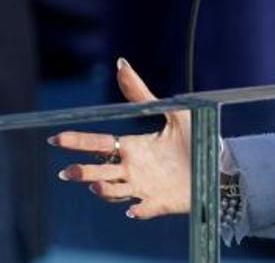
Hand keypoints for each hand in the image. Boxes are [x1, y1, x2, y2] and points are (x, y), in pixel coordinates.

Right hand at [49, 59, 191, 218]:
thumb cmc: (194, 139)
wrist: (218, 166)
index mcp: (134, 147)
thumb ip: (143, 93)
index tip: (57, 138)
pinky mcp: (160, 203)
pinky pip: (146, 209)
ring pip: (115, 192)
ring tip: (96, 184)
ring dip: (105, 190)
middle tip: (68, 171)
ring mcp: (144, 188)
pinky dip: (139, 211)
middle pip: (100, 171)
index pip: (100, 143)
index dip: (78, 142)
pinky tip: (133, 210)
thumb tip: (121, 63)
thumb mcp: (173, 112)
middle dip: (83, 172)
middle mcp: (133, 169)